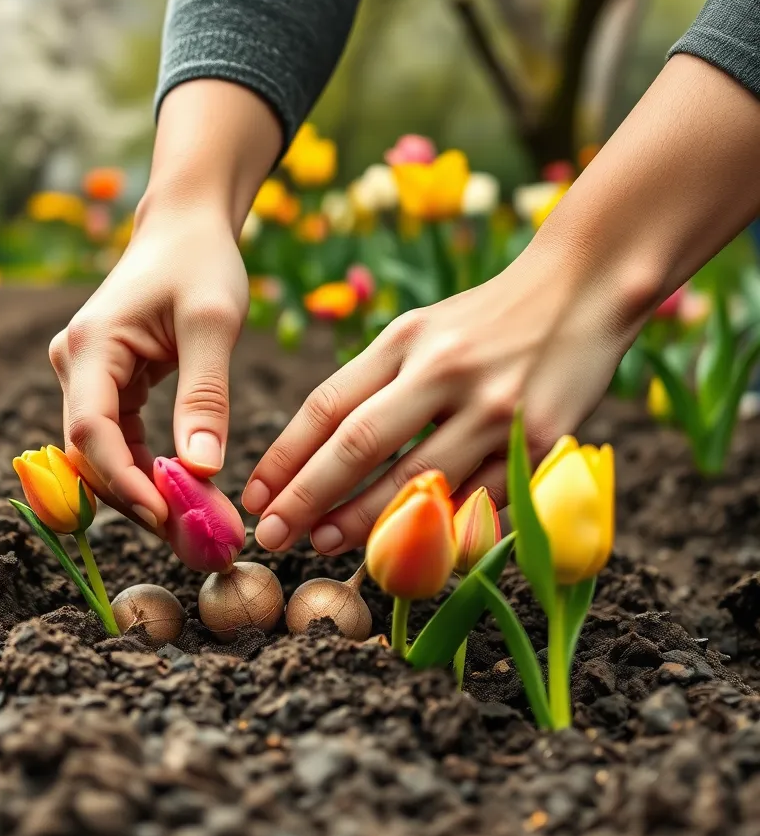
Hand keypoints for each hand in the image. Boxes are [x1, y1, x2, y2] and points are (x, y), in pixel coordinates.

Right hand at [50, 204, 247, 533]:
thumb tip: (201, 469)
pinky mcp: (107, 383)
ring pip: (102, 452)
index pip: (90, 432)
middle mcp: (75, 363)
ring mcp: (87, 374)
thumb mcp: (212, 323)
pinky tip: (180, 490)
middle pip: (90, 452)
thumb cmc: (201, 263)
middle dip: (134, 498)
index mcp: (91, 345)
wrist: (187, 228)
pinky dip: (145, 467)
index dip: (123, 484)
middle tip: (189, 538)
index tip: (167, 518)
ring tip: (191, 524)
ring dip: (140, 489)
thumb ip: (205, 394)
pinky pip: (117, 438)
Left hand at [242, 236, 643, 555]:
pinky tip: (407, 545)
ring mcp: (495, 407)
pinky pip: (479, 496)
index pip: (327, 406)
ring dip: (363, 520)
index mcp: (405, 339)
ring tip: (324, 542)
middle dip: (306, 496)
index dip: (284, 456)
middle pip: (358, 445)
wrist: (581, 290)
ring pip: (415, 481)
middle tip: (272, 534)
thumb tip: (318, 451)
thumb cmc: (484, 319)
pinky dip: (438, 524)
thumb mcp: (419, 329)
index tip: (255, 495)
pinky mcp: (542, 438)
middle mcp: (443, 370)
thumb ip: (373, 380)